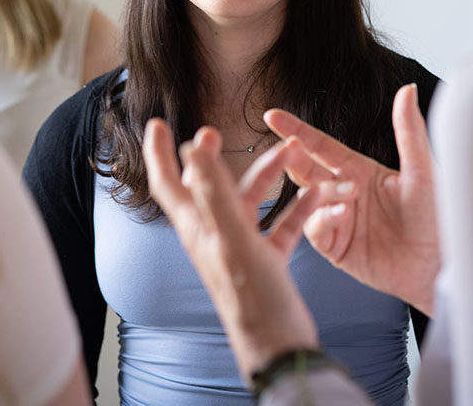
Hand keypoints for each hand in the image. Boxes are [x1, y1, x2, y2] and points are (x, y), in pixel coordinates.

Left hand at [143, 118, 322, 380]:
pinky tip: (314, 194)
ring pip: (250, 200)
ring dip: (268, 175)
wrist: (281, 348)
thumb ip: (213, 192)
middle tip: (214, 131)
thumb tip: (190, 149)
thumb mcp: (231, 238)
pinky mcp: (266, 260)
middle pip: (206, 186)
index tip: (158, 123)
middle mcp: (213, 233)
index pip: (167, 183)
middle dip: (211, 157)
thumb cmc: (251, 299)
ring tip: (292, 152)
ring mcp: (239, 246)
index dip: (158, 153)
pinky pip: (279, 224)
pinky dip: (294, 207)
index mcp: (197, 226)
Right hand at [265, 84, 439, 314]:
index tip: (272, 115)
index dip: (295, 129)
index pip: (319, 145)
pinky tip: (342, 216)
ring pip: (308, 197)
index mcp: (359, 170)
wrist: (442, 267)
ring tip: (348, 197)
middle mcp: (344, 192)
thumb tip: (406, 89)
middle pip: (305, 168)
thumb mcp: (423, 170)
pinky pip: (315, 229)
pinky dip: (322, 219)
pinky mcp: (337, 248)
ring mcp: (338, 220)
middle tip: (288, 148)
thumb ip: (408, 130)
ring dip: (321, 192)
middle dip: (293, 157)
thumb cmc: (438, 218)